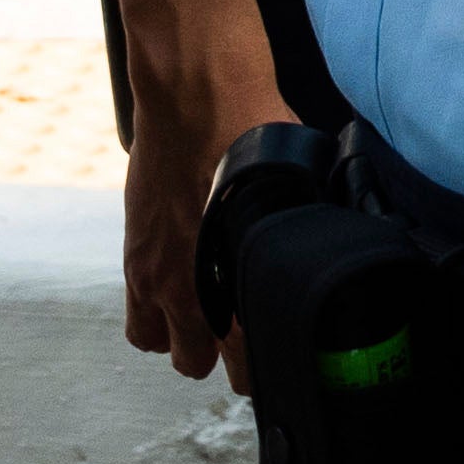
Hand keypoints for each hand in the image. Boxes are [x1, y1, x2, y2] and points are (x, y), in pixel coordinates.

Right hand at [120, 29, 291, 376]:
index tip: (280, 353)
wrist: (195, 97)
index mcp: (237, 281)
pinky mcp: (134, 257)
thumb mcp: (296, 188)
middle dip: (224, 356)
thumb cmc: (252, 133)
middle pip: (201, 365)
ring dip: (185, 340)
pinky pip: (138, 318)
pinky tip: (180, 292)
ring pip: (165, 348)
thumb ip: (299, 235)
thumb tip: (329, 249)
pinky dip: (155, 317)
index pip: (249, 365)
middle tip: (243, 332)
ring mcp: (155, 277)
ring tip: (209, 316)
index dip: (267, 366)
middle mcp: (190, 290)